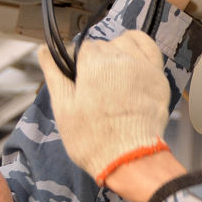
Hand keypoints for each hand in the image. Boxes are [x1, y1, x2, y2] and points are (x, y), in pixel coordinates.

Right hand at [37, 30, 170, 185]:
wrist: (130, 158)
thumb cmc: (93, 139)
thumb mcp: (64, 108)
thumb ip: (54, 74)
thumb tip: (43, 51)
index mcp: (94, 64)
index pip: (81, 48)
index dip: (76, 63)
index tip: (77, 78)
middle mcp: (120, 58)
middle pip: (103, 46)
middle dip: (96, 61)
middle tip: (94, 87)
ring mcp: (142, 66)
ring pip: (124, 43)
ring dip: (117, 51)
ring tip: (112, 75)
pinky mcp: (158, 77)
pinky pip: (149, 48)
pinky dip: (139, 47)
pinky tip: (132, 58)